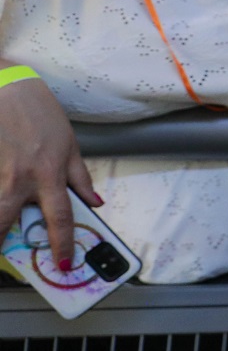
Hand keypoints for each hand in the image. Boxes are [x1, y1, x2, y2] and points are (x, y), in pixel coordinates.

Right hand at [0, 73, 98, 272]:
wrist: (3, 87)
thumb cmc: (39, 113)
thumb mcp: (69, 143)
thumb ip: (80, 177)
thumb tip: (95, 203)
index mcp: (48, 174)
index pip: (60, 218)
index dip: (62, 244)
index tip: (64, 262)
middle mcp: (18, 179)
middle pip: (5, 221)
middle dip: (0, 243)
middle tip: (5, 257)